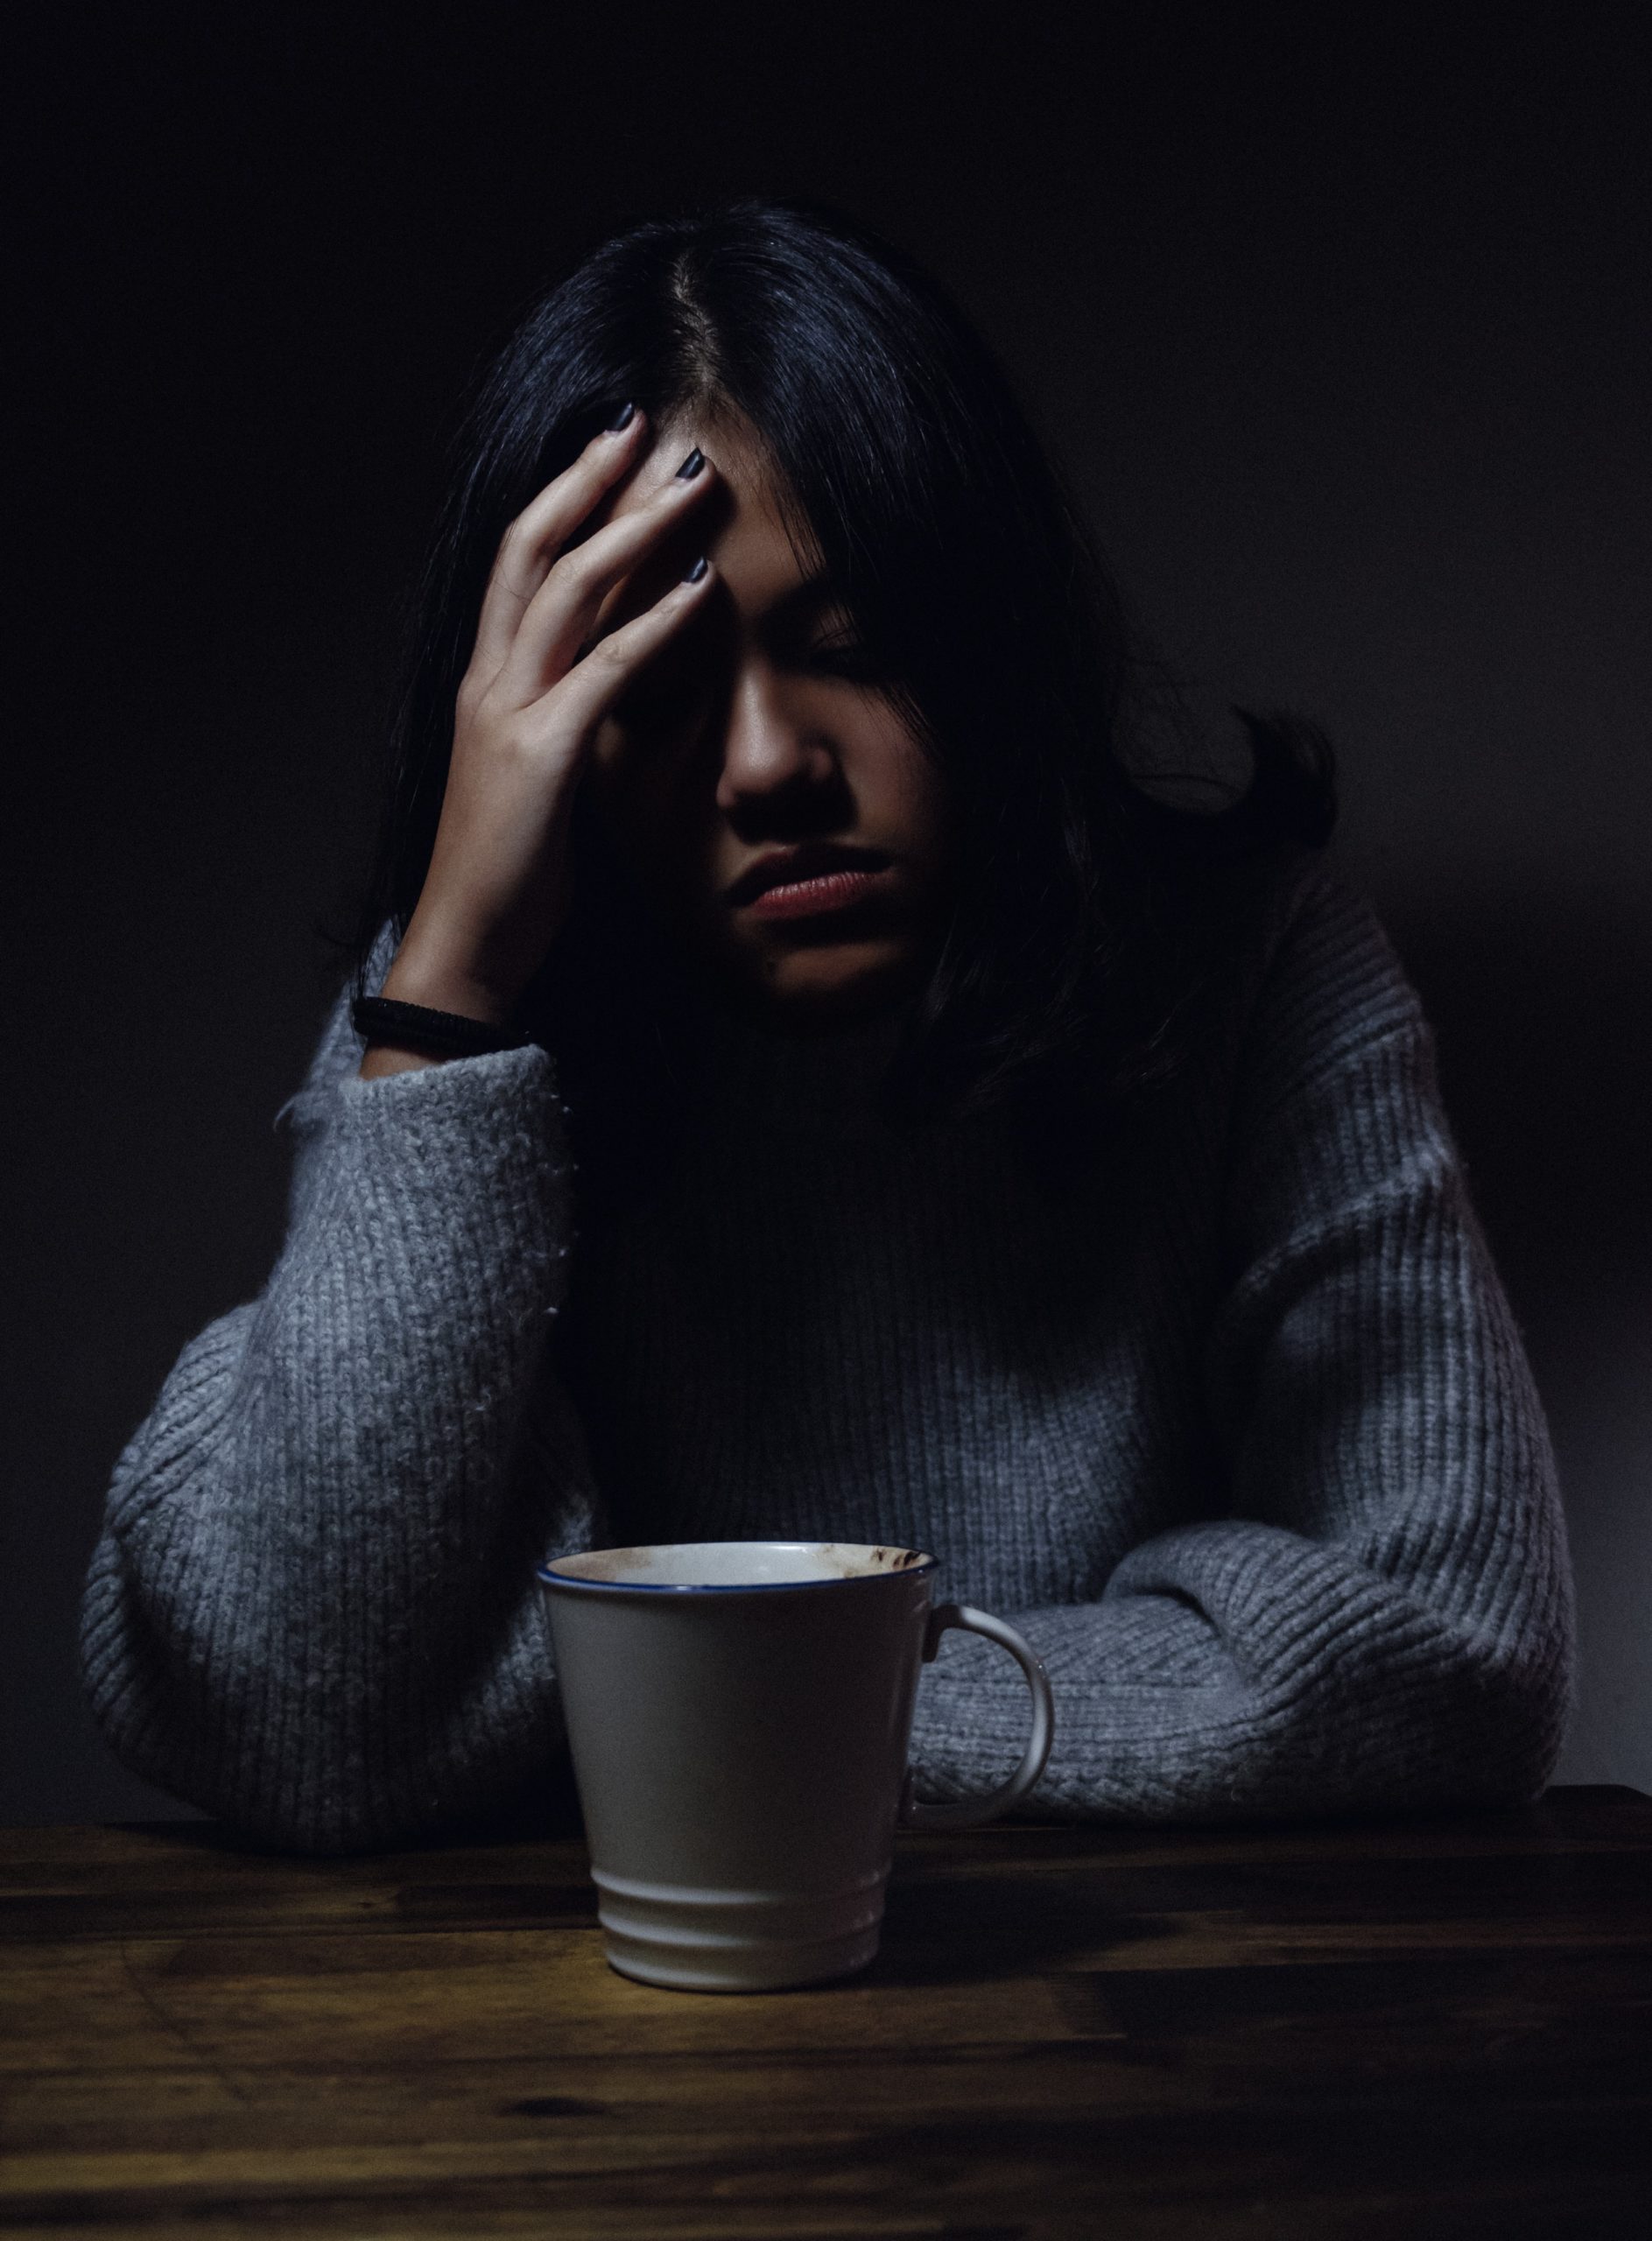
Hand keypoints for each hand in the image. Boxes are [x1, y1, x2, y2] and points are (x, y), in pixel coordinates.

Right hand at [364, 413, 714, 1067]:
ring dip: (633, 528)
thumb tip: (611, 692)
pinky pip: (606, 670)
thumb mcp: (536, 780)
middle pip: (533, 548)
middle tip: (644, 422)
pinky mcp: (544, 756)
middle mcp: (488, 682)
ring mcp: (510, 714)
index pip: (519, 563)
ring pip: (568, 590)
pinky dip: (656, 622)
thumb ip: (562, 721)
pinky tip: (702, 588)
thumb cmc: (507, 874)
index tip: (608, 448)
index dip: (561, 497)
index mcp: (484, 683)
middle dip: (588, 478)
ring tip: (691, 485)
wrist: (467, 944)